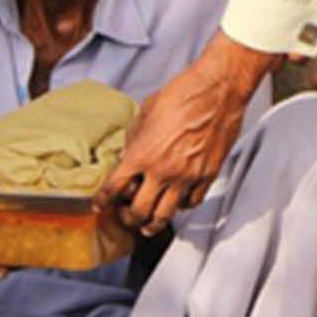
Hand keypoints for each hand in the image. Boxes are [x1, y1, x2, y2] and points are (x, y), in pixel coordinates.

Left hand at [92, 34, 275, 236]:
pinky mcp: (207, 176)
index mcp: (141, 154)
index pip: (113, 188)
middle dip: (127, 218)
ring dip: (151, 224)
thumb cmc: (181, 95)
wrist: (217, 91)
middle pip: (138, 212)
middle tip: (124, 216)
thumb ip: (135, 139)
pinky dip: (180, 207)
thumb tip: (129, 154)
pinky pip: (190, 203)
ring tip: (147, 225)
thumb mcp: (146, 112)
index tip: (99, 205)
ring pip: (164, 216)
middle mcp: (162, 171)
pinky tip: (176, 203)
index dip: (102, 201)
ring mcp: (186, 177)